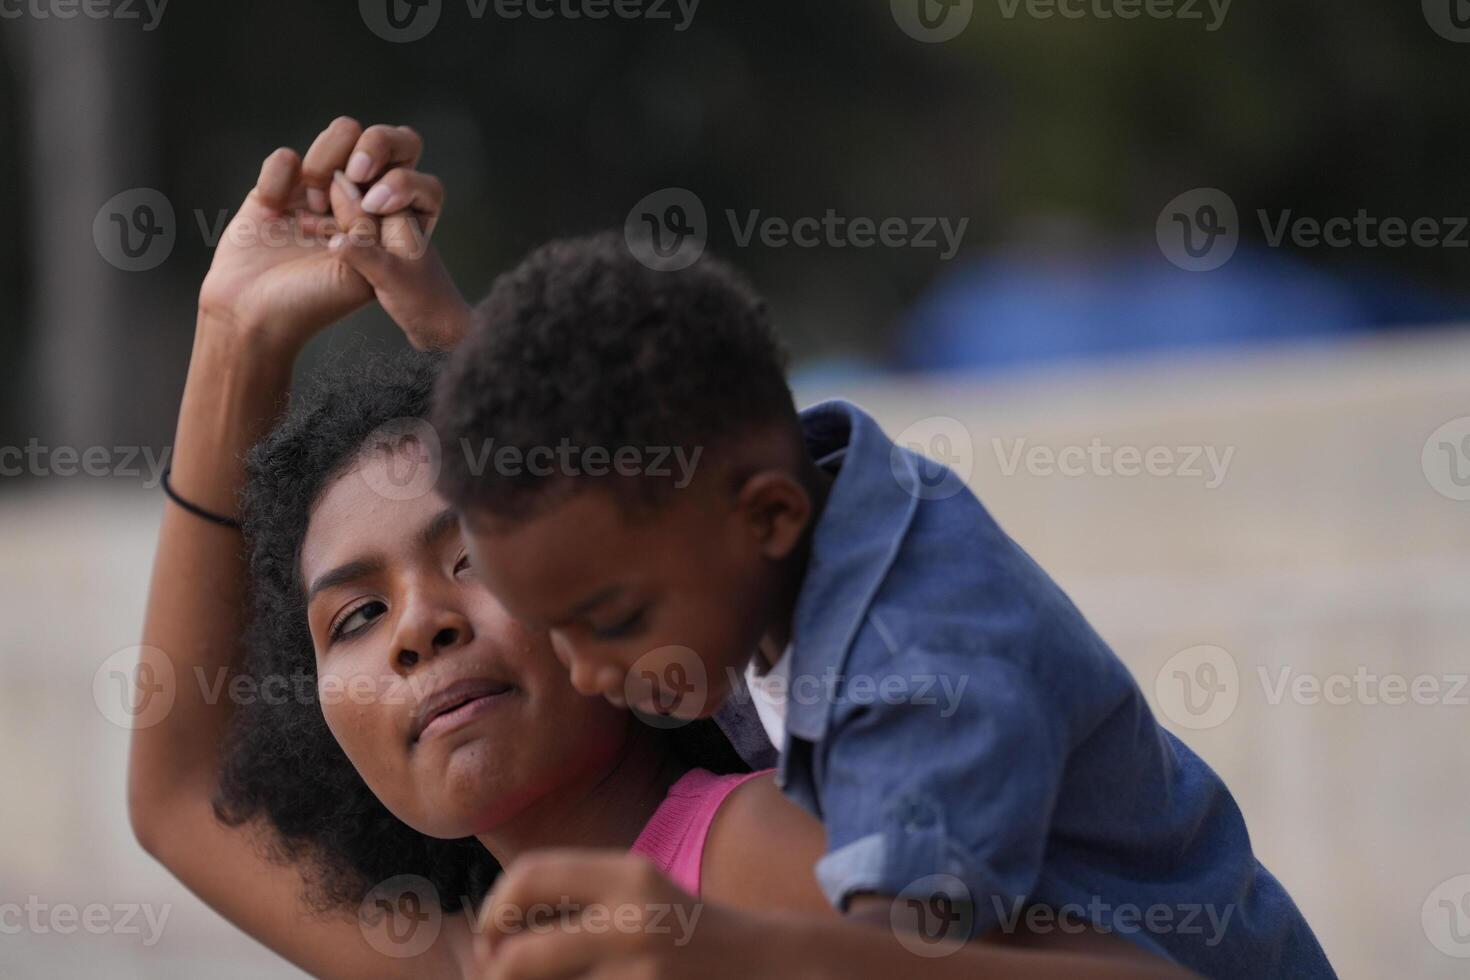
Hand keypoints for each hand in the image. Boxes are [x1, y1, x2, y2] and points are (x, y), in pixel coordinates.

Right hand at [197, 117, 468, 351]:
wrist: (251, 316)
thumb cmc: (313, 304)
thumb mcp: (361, 274)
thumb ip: (368, 228)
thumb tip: (352, 183)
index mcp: (389, 224)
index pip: (412, 178)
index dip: (400, 180)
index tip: (375, 204)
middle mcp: (360, 201)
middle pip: (384, 140)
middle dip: (373, 145)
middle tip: (353, 172)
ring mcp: (320, 190)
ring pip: (340, 134)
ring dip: (326, 162)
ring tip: (310, 208)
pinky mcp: (279, 188)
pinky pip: (286, 157)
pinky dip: (279, 177)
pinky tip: (272, 211)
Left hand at [474, 850, 764, 979]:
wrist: (767, 968)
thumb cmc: (686, 931)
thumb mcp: (638, 892)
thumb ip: (575, 897)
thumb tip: (488, 938)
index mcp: (630, 874)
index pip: (529, 875)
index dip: (494, 909)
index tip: (491, 935)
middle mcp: (633, 920)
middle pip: (518, 958)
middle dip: (496, 973)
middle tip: (498, 973)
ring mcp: (640, 973)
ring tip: (545, 978)